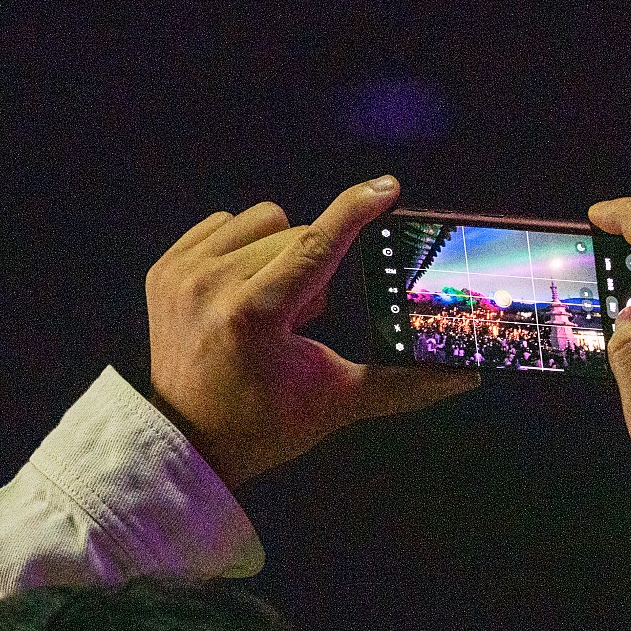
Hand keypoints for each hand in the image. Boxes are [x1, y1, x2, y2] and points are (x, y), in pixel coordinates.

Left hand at [146, 176, 480, 488]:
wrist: (189, 441)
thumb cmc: (265, 424)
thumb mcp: (336, 402)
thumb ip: (403, 384)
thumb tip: (465, 375)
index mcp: (253, 315)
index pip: (315, 245)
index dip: (355, 212)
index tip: (386, 188)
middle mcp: (211, 286)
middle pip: (296, 235)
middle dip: (313, 272)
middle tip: (299, 322)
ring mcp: (181, 274)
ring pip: (262, 221)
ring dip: (280, 254)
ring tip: (268, 308)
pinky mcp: (164, 268)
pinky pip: (223, 224)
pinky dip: (243, 250)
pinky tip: (241, 294)